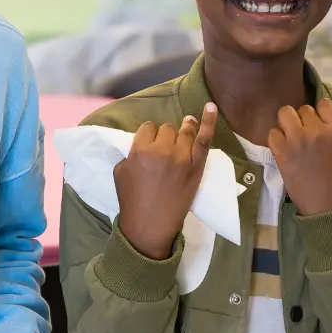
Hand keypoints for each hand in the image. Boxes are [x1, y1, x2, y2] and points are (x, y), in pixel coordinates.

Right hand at [112, 103, 217, 259]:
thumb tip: (143, 144)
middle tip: (164, 149)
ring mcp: (181, 157)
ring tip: (187, 124)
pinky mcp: (196, 166)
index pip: (147, 128)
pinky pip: (204, 139)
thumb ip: (131, 153)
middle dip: (164, 135)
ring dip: (185, 127)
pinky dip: (209, 121)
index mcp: (140, 150)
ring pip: (184, 130)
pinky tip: (211, 107)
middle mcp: (161, 150)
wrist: (150, 225)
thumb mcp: (120, 172)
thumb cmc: (132, 200)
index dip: (148, 135)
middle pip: (166, 128)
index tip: (149, 144)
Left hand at [268, 102, 331, 215]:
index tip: (316, 120)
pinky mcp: (281, 152)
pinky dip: (276, 139)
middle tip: (302, 133)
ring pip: (285, 113)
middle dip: (302, 119)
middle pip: (303, 108)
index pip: (323, 103)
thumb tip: (317, 121)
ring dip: (286, 124)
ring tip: (290, 137)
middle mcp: (316, 131)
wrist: (326, 205)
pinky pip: (272, 133)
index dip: (318, 111)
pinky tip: (282, 149)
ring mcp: (297, 140)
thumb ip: (331, 132)